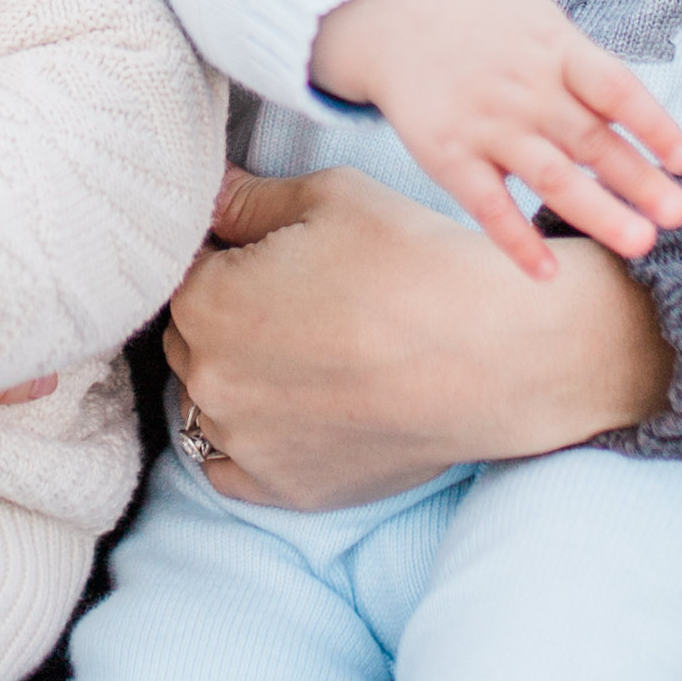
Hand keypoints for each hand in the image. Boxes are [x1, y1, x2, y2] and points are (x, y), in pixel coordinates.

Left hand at [164, 166, 674, 509]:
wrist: (497, 353)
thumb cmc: (415, 265)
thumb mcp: (328, 198)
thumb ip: (246, 199)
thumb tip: (207, 192)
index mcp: (206, 303)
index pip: (184, 268)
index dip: (227, 254)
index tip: (275, 254)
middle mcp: (209, 381)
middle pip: (190, 336)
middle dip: (228, 314)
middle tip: (301, 301)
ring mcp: (245, 442)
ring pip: (211, 400)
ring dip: (238, 376)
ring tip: (311, 354)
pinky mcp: (284, 489)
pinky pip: (232, 466)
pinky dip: (251, 438)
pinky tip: (295, 409)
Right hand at [311, 0, 681, 278]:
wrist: (395, 22)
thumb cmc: (482, 24)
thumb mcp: (537, 17)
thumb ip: (583, 61)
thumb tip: (634, 112)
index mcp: (555, 50)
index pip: (616, 89)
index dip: (654, 125)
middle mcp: (525, 90)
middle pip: (592, 140)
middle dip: (639, 180)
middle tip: (680, 215)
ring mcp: (487, 126)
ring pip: (551, 177)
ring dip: (598, 212)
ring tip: (639, 243)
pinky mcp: (449, 157)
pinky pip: (488, 206)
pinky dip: (516, 240)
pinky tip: (546, 273)